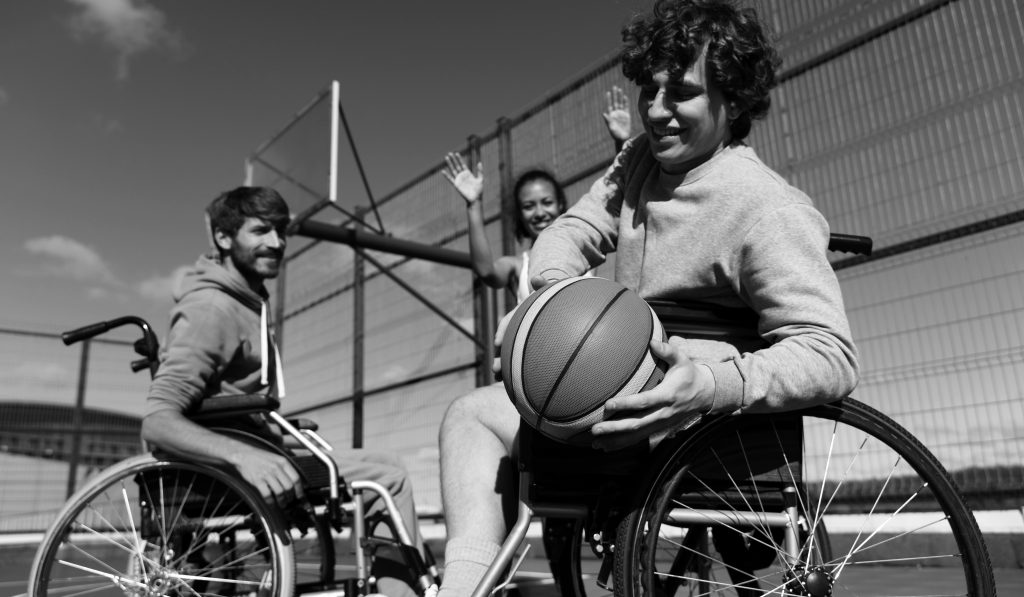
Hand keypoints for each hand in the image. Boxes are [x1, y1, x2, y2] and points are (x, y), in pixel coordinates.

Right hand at [231, 445, 303, 506]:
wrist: (243, 455)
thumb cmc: (260, 457)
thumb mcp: (276, 458)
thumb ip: (285, 468)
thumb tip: (295, 481)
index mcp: (283, 462)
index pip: (296, 478)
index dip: (300, 490)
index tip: (300, 496)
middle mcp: (276, 468)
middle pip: (289, 487)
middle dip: (291, 497)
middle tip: (290, 502)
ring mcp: (267, 474)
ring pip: (280, 492)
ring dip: (282, 501)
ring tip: (282, 504)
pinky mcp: (258, 481)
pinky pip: (267, 495)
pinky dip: (271, 501)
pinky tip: (272, 503)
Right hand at [442, 152, 482, 204]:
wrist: (475, 199)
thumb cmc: (479, 190)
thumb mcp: (480, 179)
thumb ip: (480, 171)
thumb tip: (479, 162)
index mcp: (468, 174)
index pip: (462, 164)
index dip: (459, 159)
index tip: (456, 153)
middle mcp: (462, 176)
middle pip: (456, 165)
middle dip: (453, 159)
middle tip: (449, 153)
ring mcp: (459, 180)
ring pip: (453, 170)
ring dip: (449, 164)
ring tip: (446, 158)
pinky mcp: (456, 185)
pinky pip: (450, 179)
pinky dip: (446, 175)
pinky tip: (443, 171)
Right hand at [491, 275, 563, 378]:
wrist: (568, 311)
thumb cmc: (558, 299)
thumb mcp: (551, 291)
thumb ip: (544, 285)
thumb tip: (535, 278)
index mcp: (523, 314)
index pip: (508, 321)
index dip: (502, 331)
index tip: (498, 343)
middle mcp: (521, 327)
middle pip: (507, 342)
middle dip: (500, 355)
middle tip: (496, 368)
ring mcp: (526, 339)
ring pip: (512, 353)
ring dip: (503, 365)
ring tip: (498, 378)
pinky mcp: (533, 350)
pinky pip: (522, 360)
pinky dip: (516, 371)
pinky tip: (512, 383)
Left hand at [590, 336, 714, 450]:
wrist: (704, 394)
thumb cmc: (689, 374)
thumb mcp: (683, 360)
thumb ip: (668, 351)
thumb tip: (652, 341)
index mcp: (667, 395)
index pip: (644, 402)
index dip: (626, 404)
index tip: (608, 405)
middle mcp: (663, 413)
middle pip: (636, 423)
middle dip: (615, 428)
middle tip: (595, 429)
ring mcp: (661, 424)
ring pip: (636, 435)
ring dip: (615, 440)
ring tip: (595, 443)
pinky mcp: (659, 429)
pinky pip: (639, 439)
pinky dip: (622, 444)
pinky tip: (606, 447)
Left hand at [602, 85, 631, 143]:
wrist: (623, 138)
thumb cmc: (615, 134)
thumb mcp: (611, 127)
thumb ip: (608, 120)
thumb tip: (603, 113)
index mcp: (611, 115)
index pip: (609, 105)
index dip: (609, 99)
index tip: (608, 92)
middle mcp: (616, 113)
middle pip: (615, 102)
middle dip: (615, 95)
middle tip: (614, 87)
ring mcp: (621, 113)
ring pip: (621, 103)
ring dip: (620, 96)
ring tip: (620, 89)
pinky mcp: (627, 115)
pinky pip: (626, 107)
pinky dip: (626, 102)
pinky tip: (625, 97)